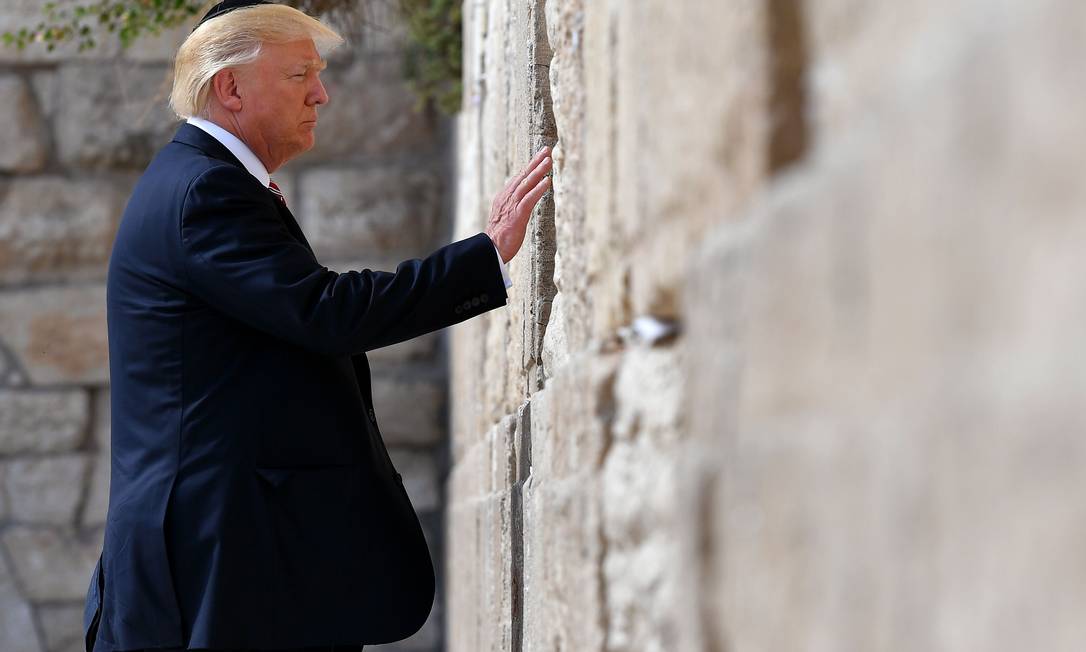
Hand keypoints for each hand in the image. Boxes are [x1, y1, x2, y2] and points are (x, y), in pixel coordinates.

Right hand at [485, 146, 552, 263]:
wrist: (490, 249)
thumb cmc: (499, 237)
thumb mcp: (505, 217)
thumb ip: (513, 207)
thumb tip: (524, 202)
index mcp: (504, 197)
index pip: (518, 178)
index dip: (529, 166)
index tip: (539, 156)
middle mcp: (507, 197)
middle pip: (523, 176)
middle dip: (535, 162)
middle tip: (547, 149)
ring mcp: (511, 205)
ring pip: (526, 184)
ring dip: (538, 171)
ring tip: (549, 160)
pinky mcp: (517, 215)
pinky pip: (529, 199)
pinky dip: (539, 189)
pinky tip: (547, 181)